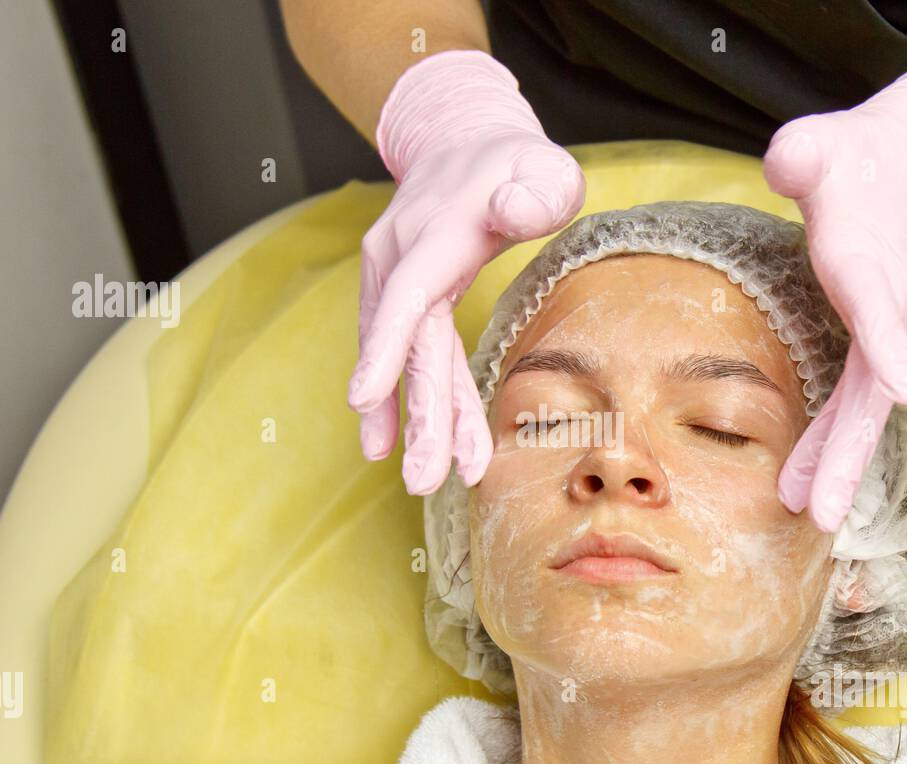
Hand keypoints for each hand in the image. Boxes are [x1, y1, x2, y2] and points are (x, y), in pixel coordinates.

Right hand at [348, 50, 585, 494]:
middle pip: (407, 345)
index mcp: (435, 232)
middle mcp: (400, 257)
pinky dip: (403, 398)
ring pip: (406, 356)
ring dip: (414, 419)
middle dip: (418, 415)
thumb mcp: (543, 164)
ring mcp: (392, 276)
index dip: (386, 347)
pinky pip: (404, 352)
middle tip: (424, 479)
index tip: (364, 398)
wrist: (461, 141)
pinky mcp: (395, 293)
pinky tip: (389, 442)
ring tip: (419, 477)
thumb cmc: (513, 161)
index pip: (407, 294)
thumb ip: (538, 190)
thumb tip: (513, 212)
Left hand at [762, 40, 906, 531]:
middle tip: (819, 513)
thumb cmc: (863, 156)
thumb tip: (788, 161)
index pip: (875, 307)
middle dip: (846, 452)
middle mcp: (902, 303)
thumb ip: (800, 154)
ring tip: (823, 514)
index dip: (886, 344)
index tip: (896, 393)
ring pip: (887, 404)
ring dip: (855, 458)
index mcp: (867, 261)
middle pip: (872, 388)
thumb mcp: (822, 144)